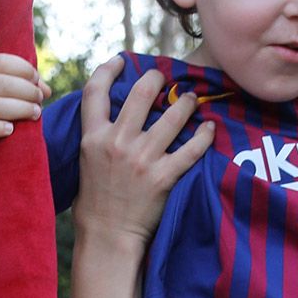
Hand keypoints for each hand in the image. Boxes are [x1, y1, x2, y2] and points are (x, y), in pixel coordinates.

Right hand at [0, 54, 48, 166]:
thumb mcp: (3, 97)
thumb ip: (25, 88)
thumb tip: (46, 90)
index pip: (1, 62)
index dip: (23, 68)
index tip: (36, 79)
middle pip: (2, 83)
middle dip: (27, 90)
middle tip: (39, 100)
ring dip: (21, 109)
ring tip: (36, 114)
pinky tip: (10, 130)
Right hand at [74, 57, 214, 245]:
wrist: (106, 236)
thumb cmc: (95, 201)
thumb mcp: (85, 161)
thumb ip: (99, 136)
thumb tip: (113, 114)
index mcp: (92, 137)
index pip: (96, 92)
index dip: (109, 70)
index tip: (121, 60)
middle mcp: (116, 142)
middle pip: (141, 93)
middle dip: (156, 78)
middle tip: (166, 78)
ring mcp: (141, 159)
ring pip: (173, 116)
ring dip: (187, 103)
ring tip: (192, 100)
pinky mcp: (163, 177)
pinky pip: (191, 149)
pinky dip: (205, 136)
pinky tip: (211, 128)